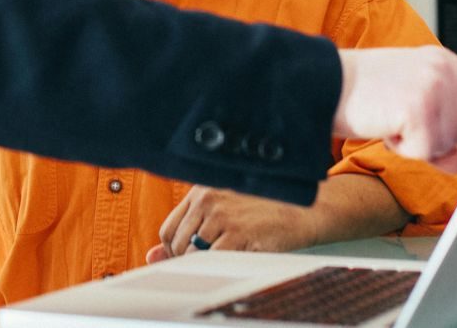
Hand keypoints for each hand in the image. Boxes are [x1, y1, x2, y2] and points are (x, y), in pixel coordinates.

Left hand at [146, 186, 313, 263]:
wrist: (304, 209)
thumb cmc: (263, 209)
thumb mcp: (222, 209)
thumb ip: (187, 229)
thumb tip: (152, 256)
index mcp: (201, 190)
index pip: (169, 229)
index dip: (175, 249)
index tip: (189, 256)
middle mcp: (208, 200)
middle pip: (177, 244)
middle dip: (188, 260)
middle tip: (212, 260)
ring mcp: (223, 216)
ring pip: (193, 255)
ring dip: (205, 264)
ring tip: (227, 257)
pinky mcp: (239, 233)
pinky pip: (214, 260)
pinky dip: (221, 266)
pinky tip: (237, 258)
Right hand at [333, 47, 456, 172]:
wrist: (321, 83)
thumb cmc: (361, 92)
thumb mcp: (405, 102)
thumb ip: (439, 126)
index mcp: (442, 62)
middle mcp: (444, 71)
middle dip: (432, 136)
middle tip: (398, 118)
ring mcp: (434, 89)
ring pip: (446, 143)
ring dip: (417, 143)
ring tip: (390, 118)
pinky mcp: (420, 110)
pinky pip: (425, 151)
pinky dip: (403, 148)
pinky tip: (386, 125)